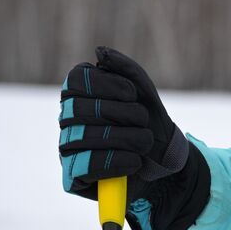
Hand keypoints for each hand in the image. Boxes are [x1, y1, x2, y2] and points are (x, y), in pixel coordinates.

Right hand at [58, 47, 208, 229]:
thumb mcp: (144, 91)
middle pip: (80, 109)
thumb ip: (124, 68)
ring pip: (86, 137)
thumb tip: (99, 52)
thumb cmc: (148, 122)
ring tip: (145, 142)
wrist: (164, 162)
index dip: (107, 85)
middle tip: (143, 120)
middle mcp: (67, 121)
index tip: (132, 94)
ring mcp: (66, 149)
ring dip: (128, 139)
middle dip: (122, 113)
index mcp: (79, 96)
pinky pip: (86, 166)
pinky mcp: (72, 177)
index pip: (75, 80)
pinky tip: (135, 161)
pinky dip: (119, 162)